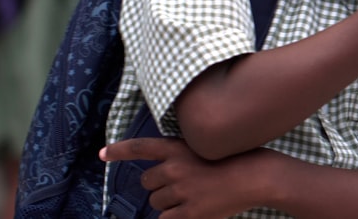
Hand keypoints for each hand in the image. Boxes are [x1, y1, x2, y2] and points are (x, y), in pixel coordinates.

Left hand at [100, 138, 268, 217]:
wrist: (255, 176)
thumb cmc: (231, 159)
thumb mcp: (202, 146)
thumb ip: (178, 155)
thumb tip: (159, 170)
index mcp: (177, 148)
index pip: (140, 147)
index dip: (119, 151)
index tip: (102, 154)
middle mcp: (175, 168)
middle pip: (147, 182)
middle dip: (157, 186)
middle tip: (179, 184)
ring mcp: (182, 191)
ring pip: (156, 202)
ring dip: (167, 202)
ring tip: (190, 196)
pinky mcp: (190, 212)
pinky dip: (174, 217)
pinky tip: (191, 210)